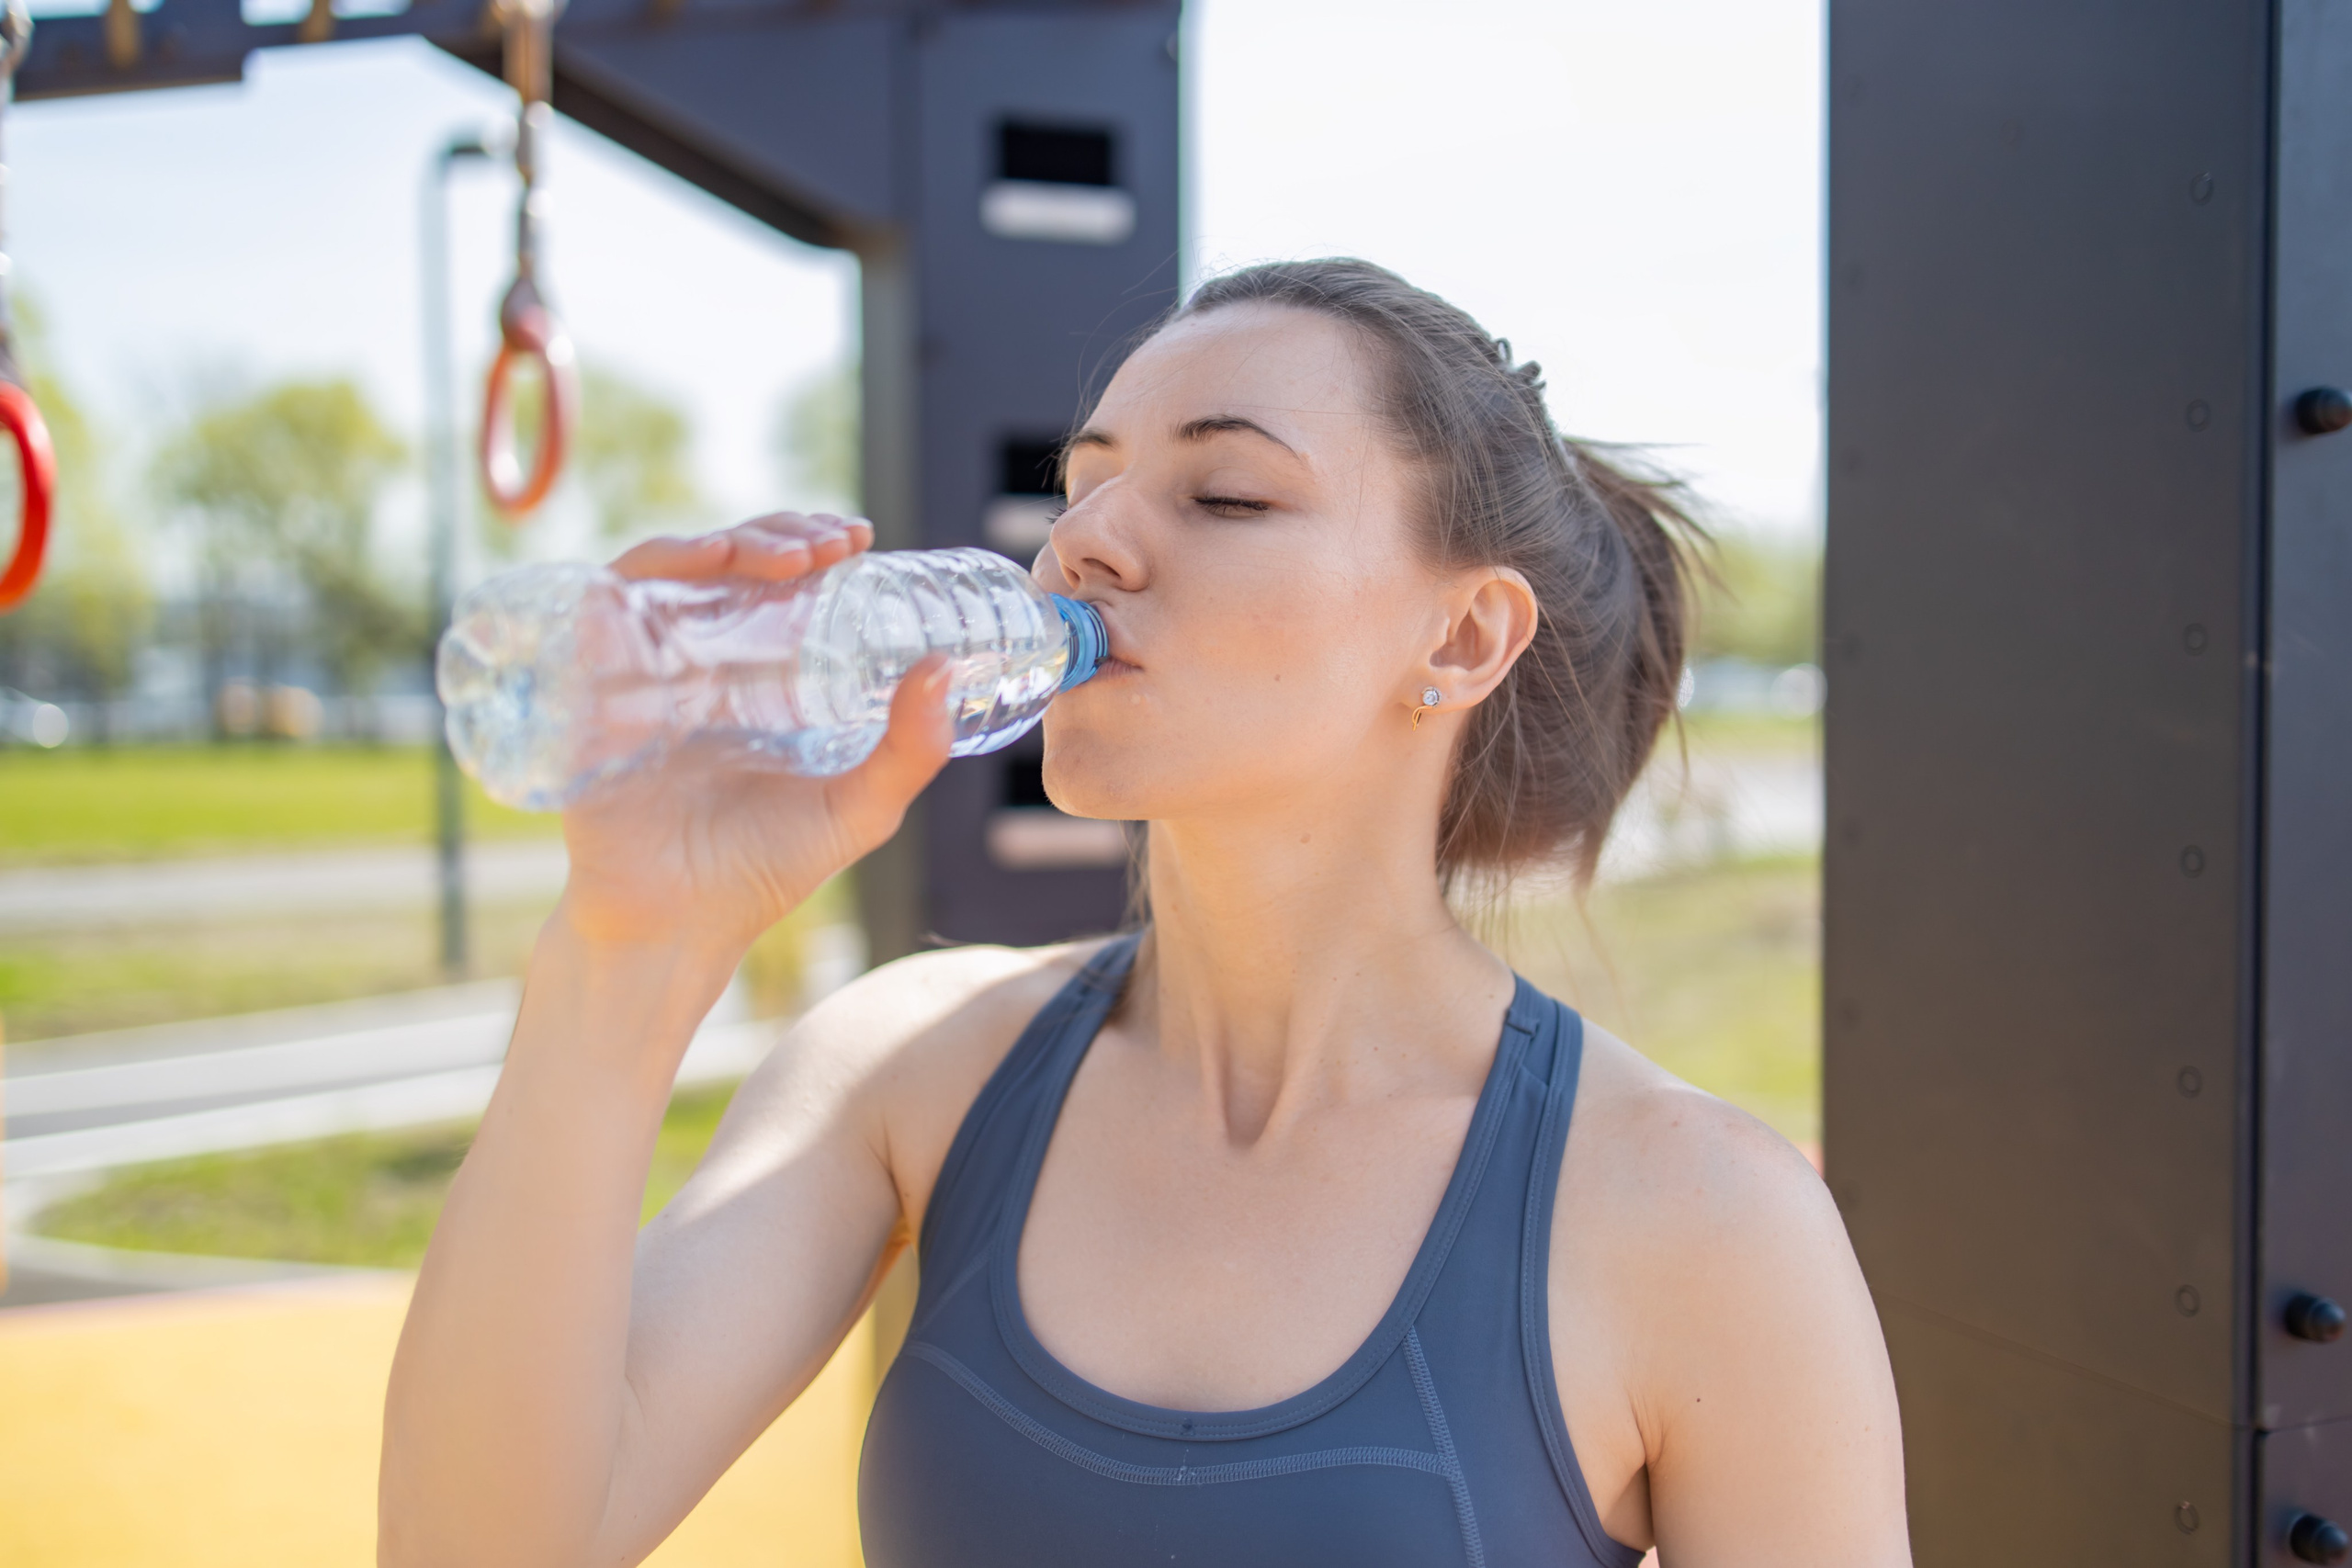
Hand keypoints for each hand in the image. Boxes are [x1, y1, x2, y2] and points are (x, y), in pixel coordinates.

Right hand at [555, 513, 953, 953]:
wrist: (678, 928)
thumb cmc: (760, 870)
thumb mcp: (856, 809)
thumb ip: (909, 752)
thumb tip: (949, 671)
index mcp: (751, 675)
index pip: (775, 580)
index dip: (811, 544)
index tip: (859, 540)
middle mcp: (694, 659)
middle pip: (729, 560)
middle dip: (781, 534)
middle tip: (834, 545)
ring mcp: (642, 668)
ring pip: (673, 566)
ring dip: (729, 540)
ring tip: (790, 557)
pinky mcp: (594, 684)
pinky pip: (607, 601)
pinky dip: (654, 569)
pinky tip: (706, 564)